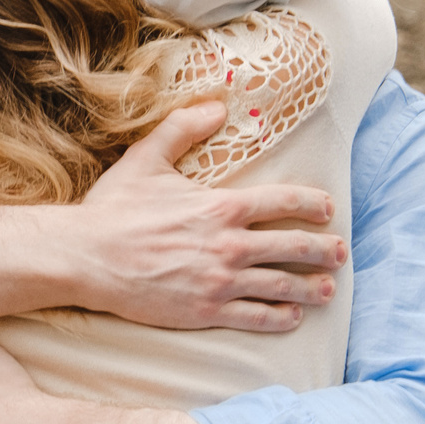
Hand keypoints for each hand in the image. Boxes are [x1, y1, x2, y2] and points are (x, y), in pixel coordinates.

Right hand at [70, 101, 346, 332]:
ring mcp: (220, 280)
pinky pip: (255, 316)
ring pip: (282, 285)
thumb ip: (182, 128)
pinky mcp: (206, 310)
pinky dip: (280, 317)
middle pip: (294, 247)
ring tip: (327, 289)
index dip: (313, 205)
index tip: (328, 211)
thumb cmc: (113, 209)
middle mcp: (230, 245)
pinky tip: (292, 316)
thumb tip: (216, 106)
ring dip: (312, 287)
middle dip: (324, 250)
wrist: (85, 257)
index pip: (285, 203)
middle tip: (339, 253)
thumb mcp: (145, 158)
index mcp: (222, 206)